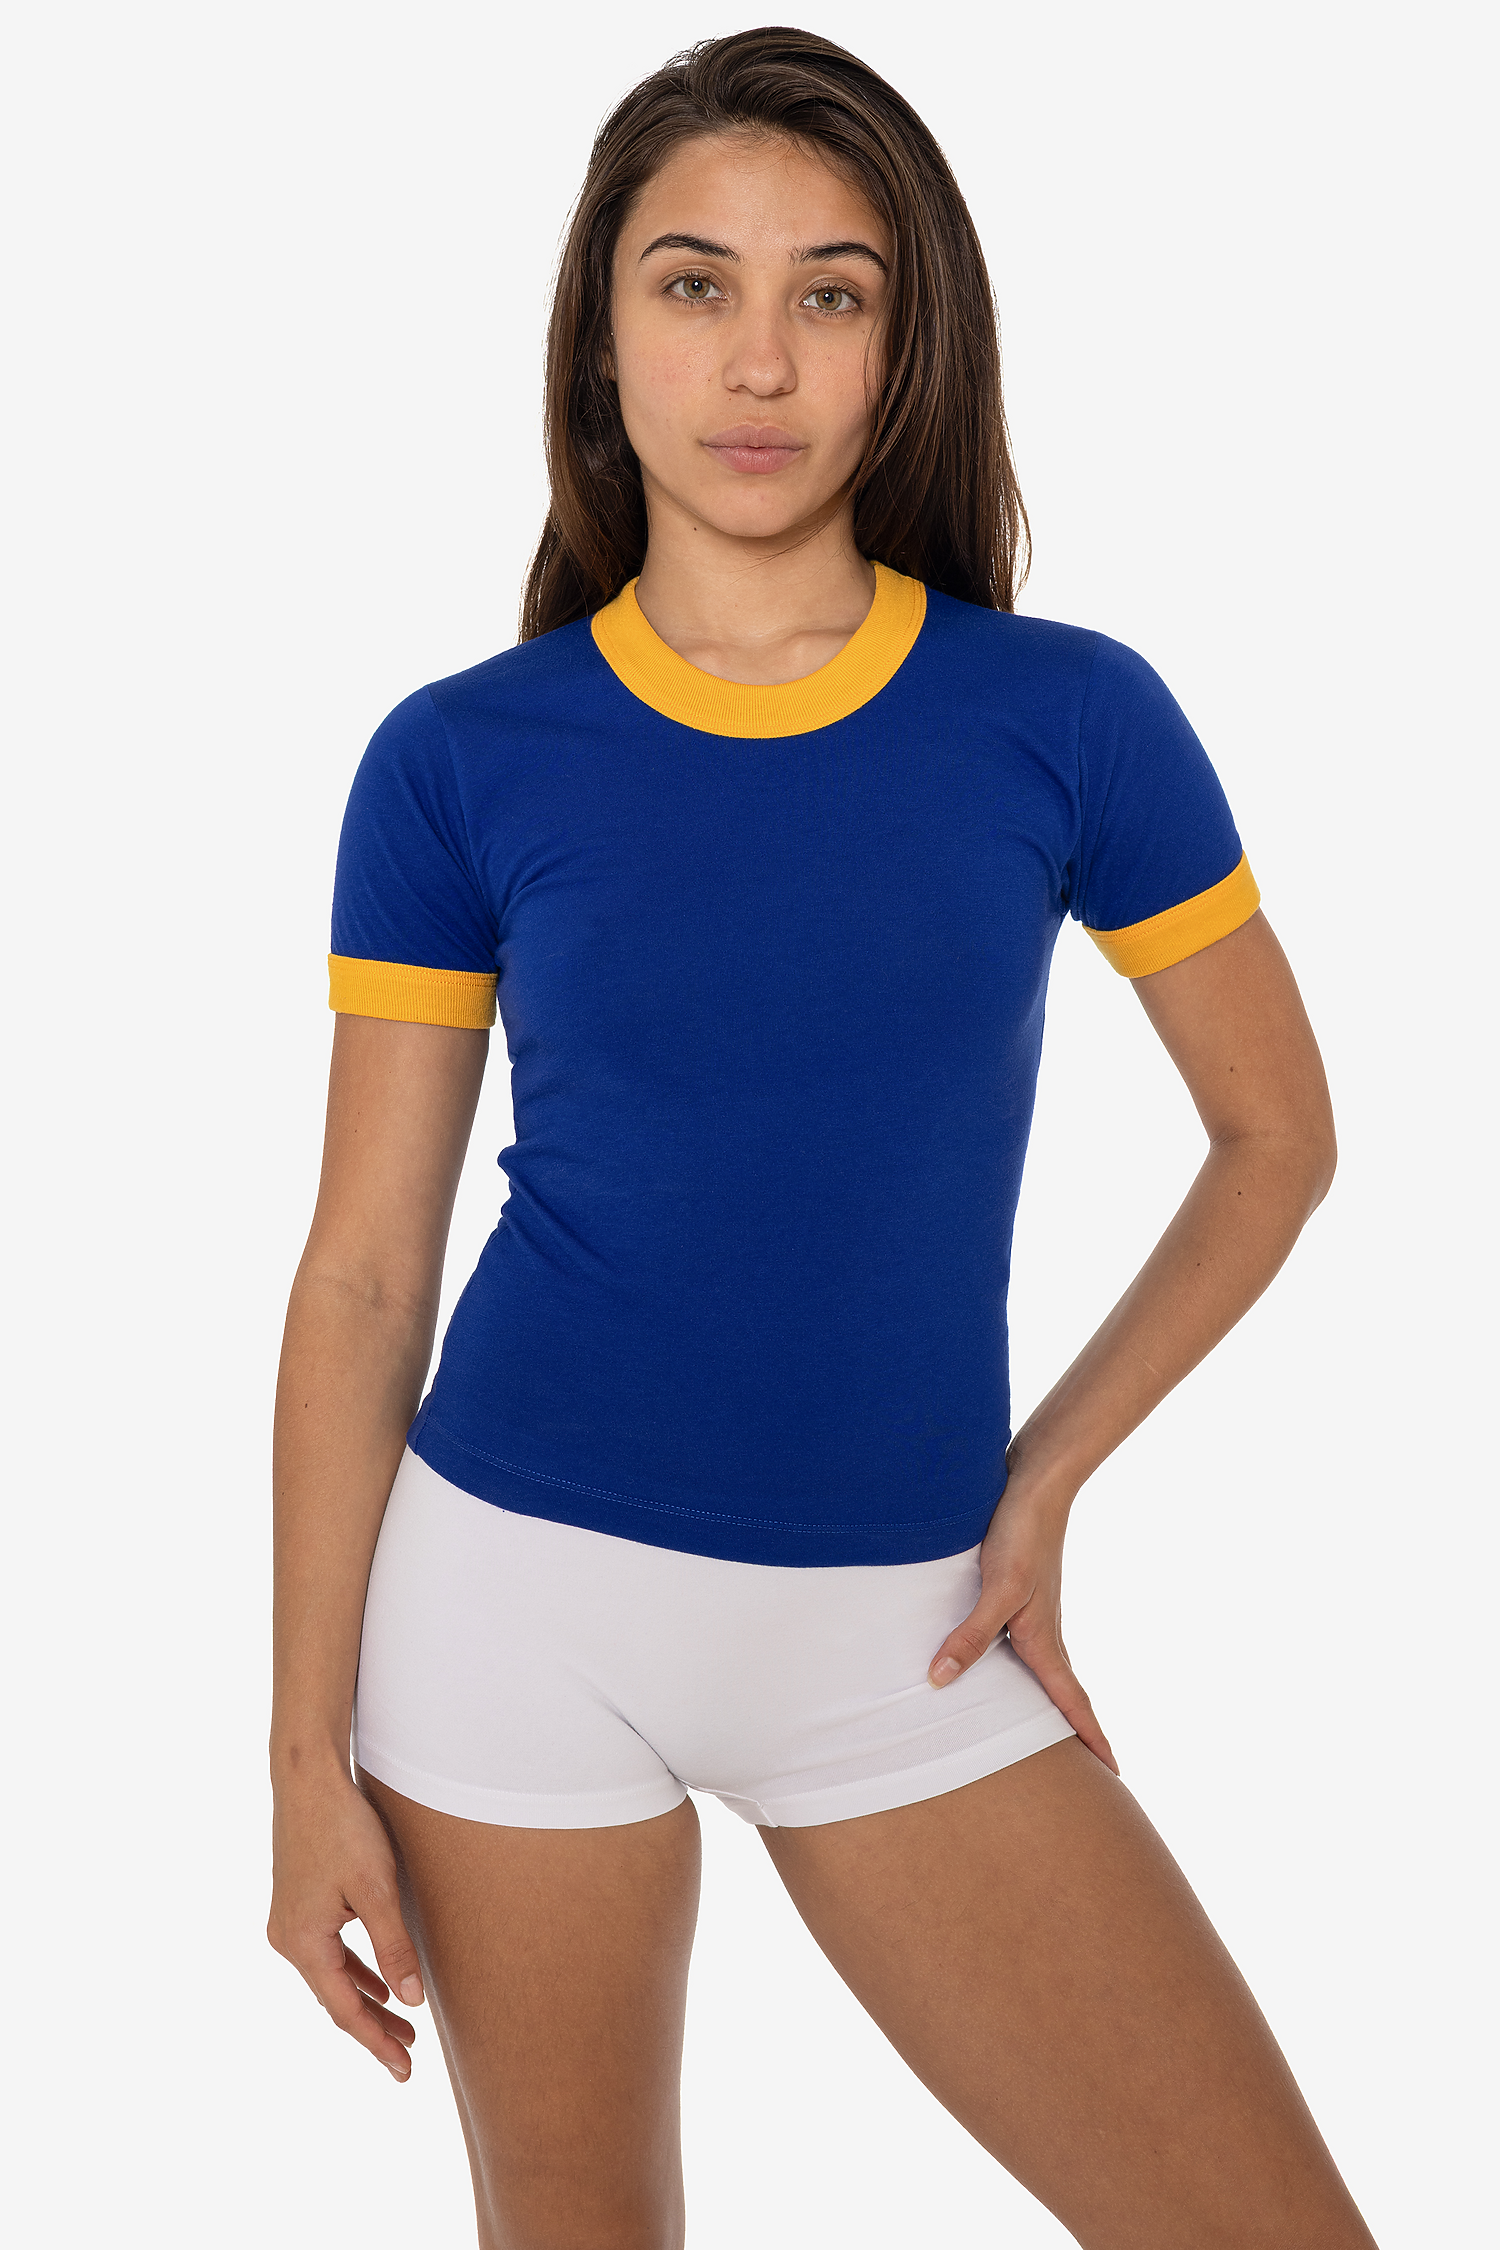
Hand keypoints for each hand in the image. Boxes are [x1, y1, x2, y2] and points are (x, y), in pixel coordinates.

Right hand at [267, 1765, 424, 2079]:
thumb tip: (411, 2001)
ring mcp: (289, 1922)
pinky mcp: (297, 1904)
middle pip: (335, 1999)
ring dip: (365, 1999)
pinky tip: (376, 1980)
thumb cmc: (344, 1828)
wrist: (308, 1778)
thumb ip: (394, 1947)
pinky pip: (327, 1953)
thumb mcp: (377, 1889)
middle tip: (408, 2057)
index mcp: (304, 1943)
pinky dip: (353, 1971)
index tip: (404, 2070)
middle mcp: (288, 1939)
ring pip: (331, 1976)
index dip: (376, 2042)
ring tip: (402, 2025)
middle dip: (372, 2027)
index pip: (344, 2009)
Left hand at [927, 1480, 1118, 1774]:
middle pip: (1062, 1692)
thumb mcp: (996, 1589)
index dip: (1093, 1739)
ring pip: (1040, 1667)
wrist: (1036, 1483)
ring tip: (1041, 1729)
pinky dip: (1017, 1665)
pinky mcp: (1018, 1590)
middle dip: (1074, 1730)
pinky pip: (1019, 1641)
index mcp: (1044, 1640)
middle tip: (1086, 1767)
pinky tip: (996, 1663)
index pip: (1074, 1702)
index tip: (1114, 1773)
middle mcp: (1043, 1631)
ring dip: (1046, 1699)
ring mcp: (1032, 1611)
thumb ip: (970, 1636)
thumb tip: (940, 1681)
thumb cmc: (1021, 1535)